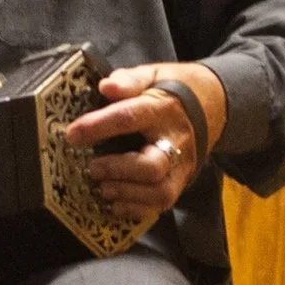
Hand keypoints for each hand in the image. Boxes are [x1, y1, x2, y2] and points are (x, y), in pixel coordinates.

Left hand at [64, 63, 226, 222]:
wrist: (213, 105)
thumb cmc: (172, 90)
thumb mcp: (153, 75)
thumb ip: (130, 80)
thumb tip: (106, 86)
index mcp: (163, 110)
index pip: (130, 117)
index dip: (99, 126)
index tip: (72, 134)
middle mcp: (176, 141)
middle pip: (152, 166)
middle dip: (118, 170)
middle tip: (92, 169)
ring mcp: (181, 166)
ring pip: (160, 192)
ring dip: (126, 194)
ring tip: (103, 188)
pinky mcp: (181, 182)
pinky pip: (162, 205)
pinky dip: (136, 209)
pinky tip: (115, 204)